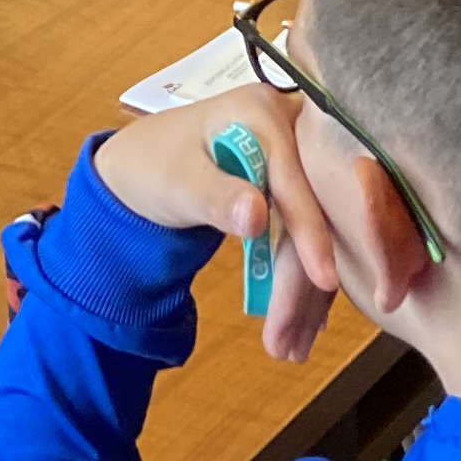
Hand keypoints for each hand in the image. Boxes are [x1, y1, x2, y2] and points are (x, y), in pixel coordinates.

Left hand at [95, 87, 343, 360]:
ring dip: (306, 291)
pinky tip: (304, 324)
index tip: (324, 280)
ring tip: (291, 348)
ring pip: (317, 229)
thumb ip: (216, 197)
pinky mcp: (296, 183)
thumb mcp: (177, 183)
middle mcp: (289, 126)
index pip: (297, 178)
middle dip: (307, 278)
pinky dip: (301, 279)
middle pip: (316, 208)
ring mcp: (296, 154)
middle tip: (295, 344)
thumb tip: (258, 216)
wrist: (137, 168)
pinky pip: (307, 233)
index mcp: (262, 112)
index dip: (311, 232)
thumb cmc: (151, 168)